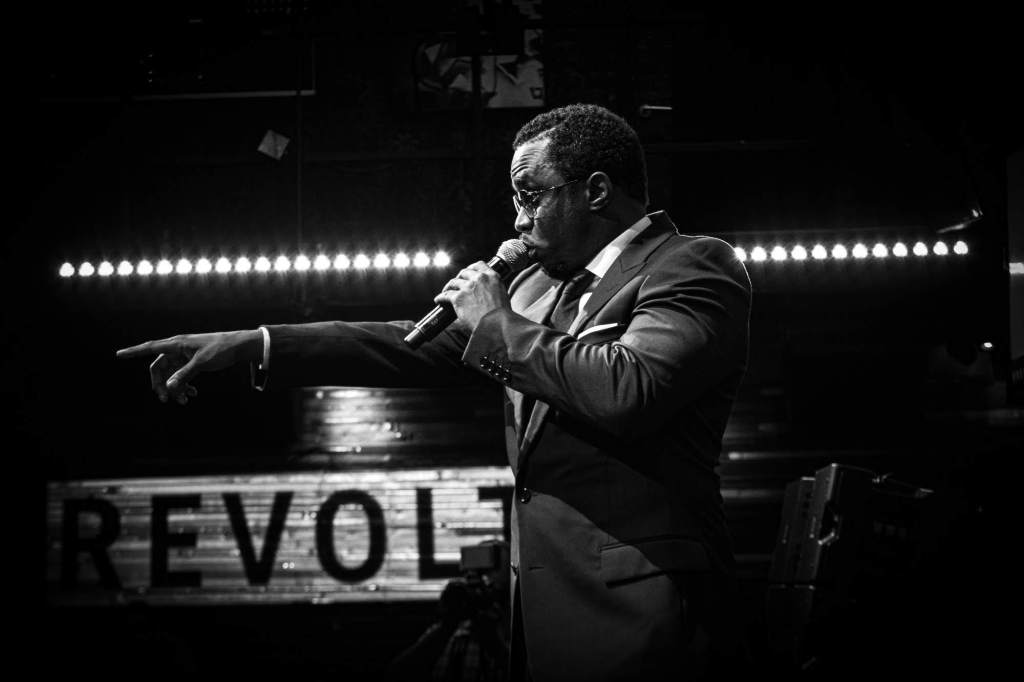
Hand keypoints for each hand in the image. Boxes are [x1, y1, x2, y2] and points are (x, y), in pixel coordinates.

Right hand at [116, 330, 262, 404]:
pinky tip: (192, 394)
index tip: (118, 355)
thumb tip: (169, 387)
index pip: (150, 348)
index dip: (133, 352)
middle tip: (166, 400)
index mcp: (177, 344)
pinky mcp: (192, 363)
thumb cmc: (220, 350)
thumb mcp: (201, 363)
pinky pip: (181, 376)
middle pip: (160, 368)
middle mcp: (178, 349)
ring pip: (171, 375)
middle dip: (161, 385)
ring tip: (185, 400)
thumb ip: (184, 375)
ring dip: (174, 388)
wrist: (238, 347)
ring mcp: (184, 357)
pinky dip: (184, 386)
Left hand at [433, 261, 509, 331]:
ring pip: (453, 282)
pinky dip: (440, 298)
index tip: (468, 272)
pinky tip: (438, 300)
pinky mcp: (458, 298)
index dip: (471, 268)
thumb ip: (493, 289)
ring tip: (446, 291)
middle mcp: (479, 279)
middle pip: (464, 272)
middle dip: (459, 277)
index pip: (479, 265)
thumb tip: (486, 293)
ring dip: (449, 287)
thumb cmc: (501, 315)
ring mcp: (467, 287)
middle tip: (457, 284)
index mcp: (492, 277)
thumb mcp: (502, 295)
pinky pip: (445, 295)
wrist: (496, 324)